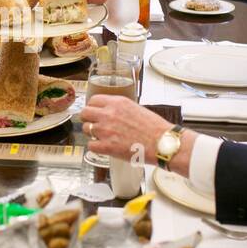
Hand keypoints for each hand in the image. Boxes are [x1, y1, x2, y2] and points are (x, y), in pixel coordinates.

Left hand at [80, 95, 196, 174]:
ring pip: (86, 129)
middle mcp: (109, 114)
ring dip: (92, 133)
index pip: (93, 100)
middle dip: (88, 119)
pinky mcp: (106, 146)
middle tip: (95, 124)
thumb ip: (120, 108)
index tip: (95, 112)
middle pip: (84, 113)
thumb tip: (110, 112)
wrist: (162, 143)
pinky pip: (90, 145)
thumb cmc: (154, 128)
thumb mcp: (136, 108)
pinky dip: (96, 147)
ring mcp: (106, 130)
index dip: (93, 107)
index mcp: (117, 103)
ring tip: (103, 137)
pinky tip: (104, 147)